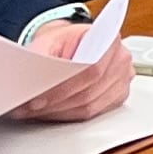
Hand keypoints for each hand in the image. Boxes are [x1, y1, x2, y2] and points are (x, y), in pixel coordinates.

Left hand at [7, 13, 132, 125]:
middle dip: (56, 104)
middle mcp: (121, 59)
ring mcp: (122, 79)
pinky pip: (93, 114)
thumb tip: (32, 81)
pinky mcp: (118, 96)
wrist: (70, 45)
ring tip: (36, 111)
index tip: (38, 99)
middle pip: (89, 92)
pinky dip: (69, 115)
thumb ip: (42, 58)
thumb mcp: (48, 42)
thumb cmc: (62, 42)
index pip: (90, 70)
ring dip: (59, 112)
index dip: (63, 89)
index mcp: (109, 38)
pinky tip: (53, 111)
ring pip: (90, 106)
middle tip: (29, 108)